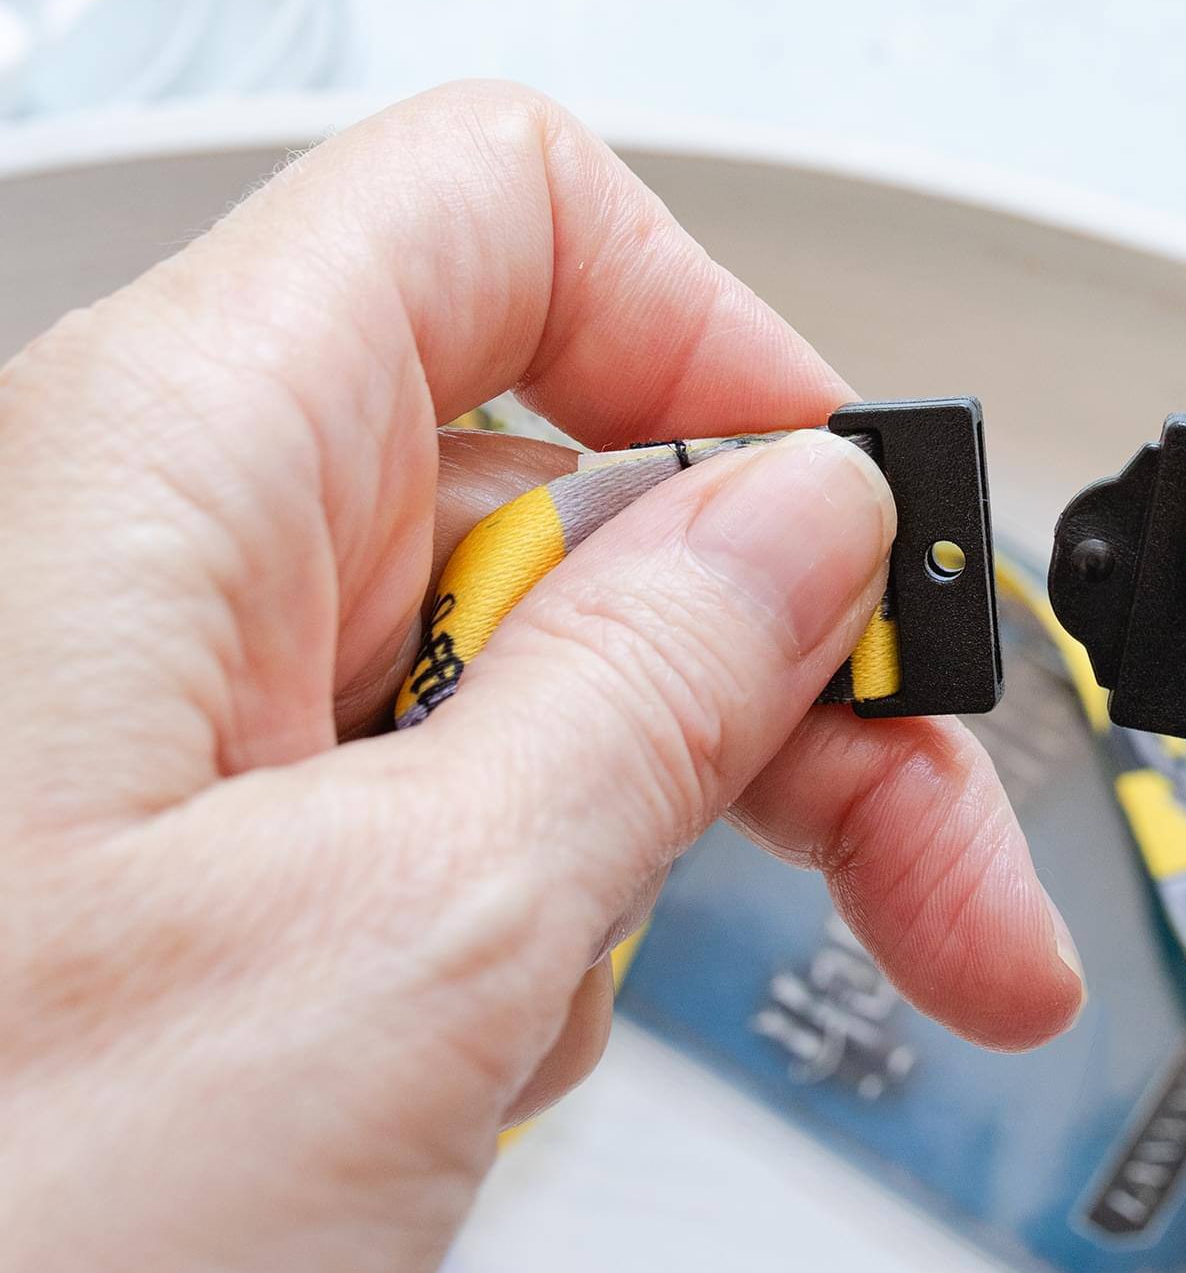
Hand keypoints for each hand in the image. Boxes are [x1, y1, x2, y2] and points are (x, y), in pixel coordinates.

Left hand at [0, 83, 1082, 1272]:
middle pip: (571, 487)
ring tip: (582, 1022)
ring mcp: (173, 715)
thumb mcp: (396, 954)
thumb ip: (646, 688)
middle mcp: (163, 551)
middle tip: (935, 867)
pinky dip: (526, 924)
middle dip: (786, 671)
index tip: (849, 544)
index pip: (507, 215)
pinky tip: (473, 1056)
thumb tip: (812, 523)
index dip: (712, 347)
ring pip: (529, 670)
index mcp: (172, 462)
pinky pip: (441, 806)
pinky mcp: (187, 849)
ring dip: (652, 830)